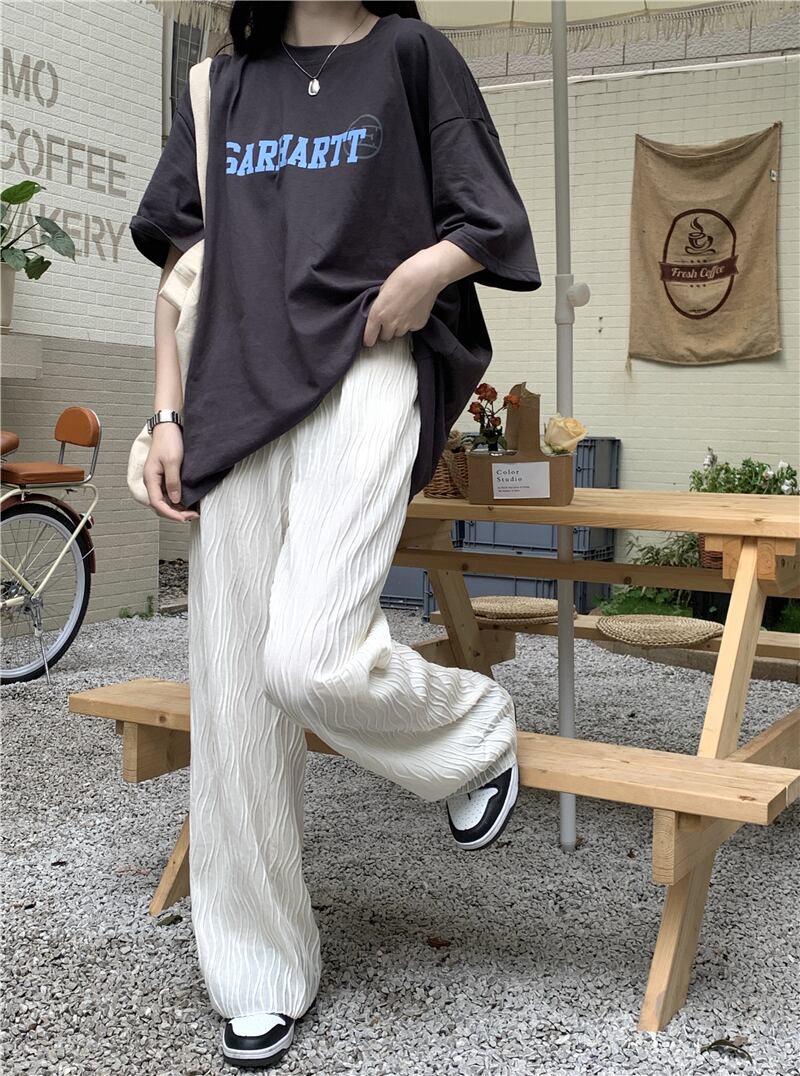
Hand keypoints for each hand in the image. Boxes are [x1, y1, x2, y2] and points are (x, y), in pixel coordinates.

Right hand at [143, 422, 199, 521]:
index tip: (185, 518)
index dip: (171, 514)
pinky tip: (189, 500)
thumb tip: (176, 500)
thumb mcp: (173, 461)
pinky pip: (169, 493)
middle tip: (193, 515)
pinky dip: (179, 500)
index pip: (157, 504)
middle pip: (161, 505)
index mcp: (150, 478)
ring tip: (193, 510)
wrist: (168, 427)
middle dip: (176, 513)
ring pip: (166, 501)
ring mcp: (157, 479)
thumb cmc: (168, 440)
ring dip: (178, 508)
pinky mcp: (164, 476)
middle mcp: (152, 481)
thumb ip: (173, 482)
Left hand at [362, 239, 484, 347]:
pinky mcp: (418, 325)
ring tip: (403, 312)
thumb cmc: (402, 276)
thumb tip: (382, 312)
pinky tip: (414, 310)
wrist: (426, 275)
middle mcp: (390, 323)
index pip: (369, 337)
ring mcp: (405, 326)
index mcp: (377, 314)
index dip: (369, 339)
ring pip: (398, 333)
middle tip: (390, 318)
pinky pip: (411, 328)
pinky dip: (411, 322)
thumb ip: (380, 305)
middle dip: (386, 330)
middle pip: (385, 337)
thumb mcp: (384, 290)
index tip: (370, 340)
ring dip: (398, 327)